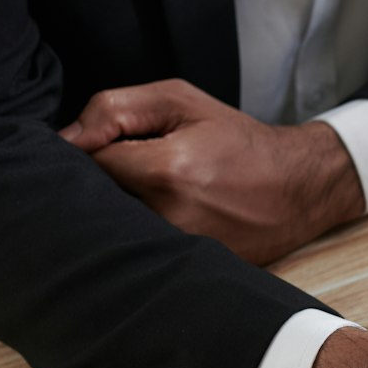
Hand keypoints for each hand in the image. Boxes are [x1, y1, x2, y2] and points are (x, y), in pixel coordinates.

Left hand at [60, 79, 364, 264]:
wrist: (300, 186)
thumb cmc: (239, 140)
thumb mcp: (180, 100)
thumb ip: (115, 108)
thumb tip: (67, 139)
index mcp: (165, 170)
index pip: (88, 164)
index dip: (92, 151)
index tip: (113, 148)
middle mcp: (171, 216)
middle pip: (98, 203)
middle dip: (104, 186)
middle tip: (133, 172)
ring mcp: (183, 248)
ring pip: (120, 229)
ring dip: (123, 212)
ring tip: (157, 195)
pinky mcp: (193, 267)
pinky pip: (147, 250)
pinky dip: (146, 236)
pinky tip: (171, 218)